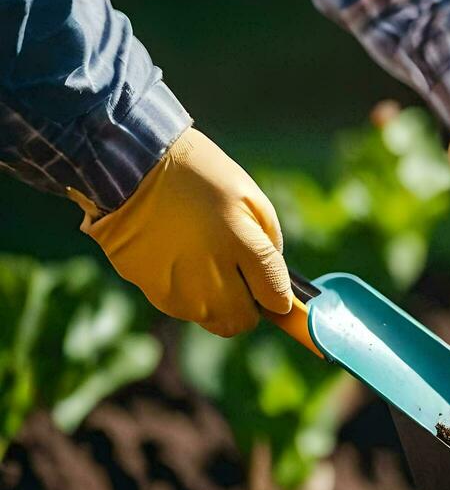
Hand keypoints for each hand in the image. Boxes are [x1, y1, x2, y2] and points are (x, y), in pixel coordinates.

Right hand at [69, 128, 290, 336]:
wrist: (130, 168)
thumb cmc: (197, 176)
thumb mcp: (249, 197)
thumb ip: (268, 243)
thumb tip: (274, 281)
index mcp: (241, 245)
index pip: (275, 297)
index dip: (279, 299)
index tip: (275, 292)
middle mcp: (211, 274)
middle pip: (243, 321)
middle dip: (247, 306)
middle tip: (239, 279)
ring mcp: (179, 287)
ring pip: (212, 319)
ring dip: (216, 303)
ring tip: (204, 264)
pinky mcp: (153, 291)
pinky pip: (183, 310)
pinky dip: (189, 297)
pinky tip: (180, 263)